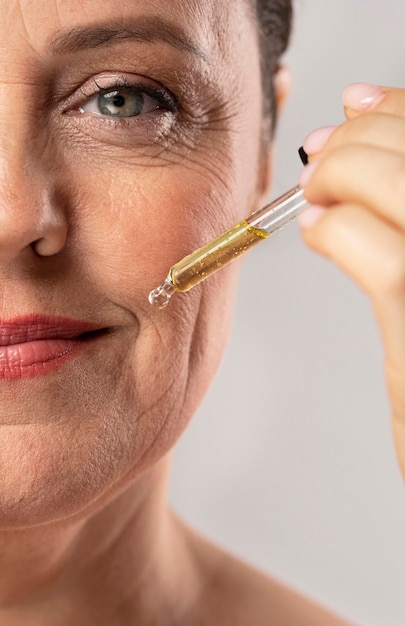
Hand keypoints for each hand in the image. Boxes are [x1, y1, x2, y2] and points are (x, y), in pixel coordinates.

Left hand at [298, 83, 404, 479]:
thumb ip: (402, 216)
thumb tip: (352, 137)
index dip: (399, 110)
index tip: (359, 103)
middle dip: (367, 131)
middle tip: (327, 144)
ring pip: (401, 184)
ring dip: (346, 169)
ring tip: (318, 183)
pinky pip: (388, 262)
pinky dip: (339, 232)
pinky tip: (320, 230)